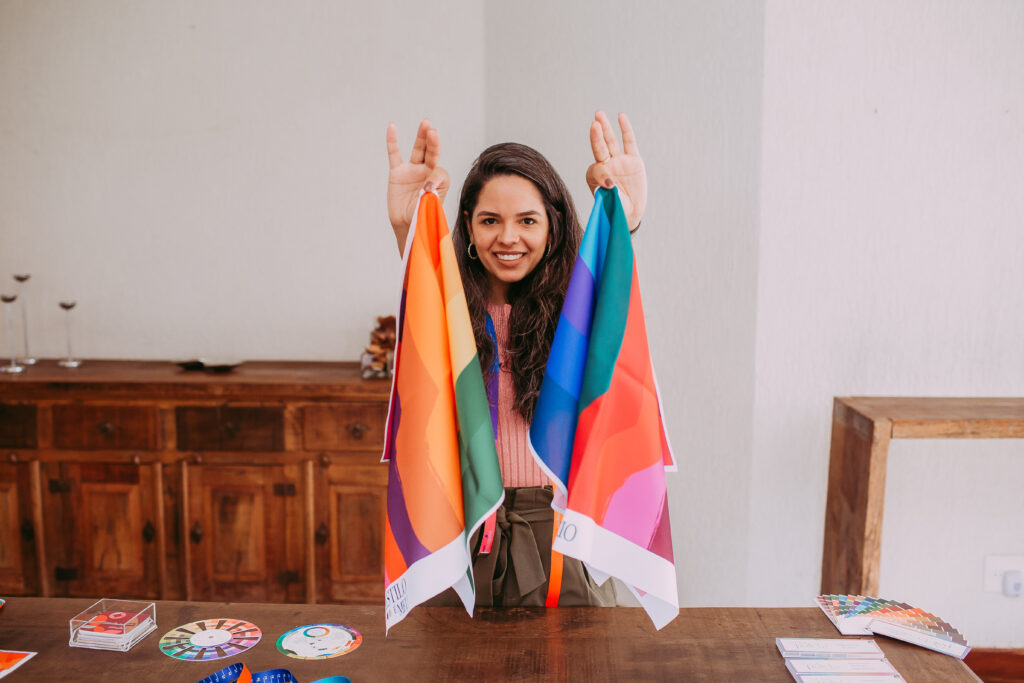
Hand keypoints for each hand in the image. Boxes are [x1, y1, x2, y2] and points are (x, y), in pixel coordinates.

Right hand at [386, 119, 449, 254]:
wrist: (408, 226)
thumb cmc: (423, 216)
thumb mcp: (431, 205)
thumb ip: (431, 193)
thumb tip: (428, 184)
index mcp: (440, 179)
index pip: (440, 171)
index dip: (435, 178)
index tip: (428, 189)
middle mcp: (427, 171)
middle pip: (432, 152)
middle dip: (433, 142)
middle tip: (434, 132)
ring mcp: (412, 170)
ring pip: (418, 149)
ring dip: (421, 136)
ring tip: (426, 123)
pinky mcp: (397, 172)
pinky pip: (394, 154)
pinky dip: (392, 141)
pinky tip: (392, 127)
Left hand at [585, 111, 646, 230]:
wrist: (628, 214)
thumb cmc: (614, 210)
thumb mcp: (610, 204)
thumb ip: (608, 193)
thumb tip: (609, 182)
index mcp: (595, 176)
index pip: (596, 169)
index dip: (602, 175)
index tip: (609, 185)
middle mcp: (606, 165)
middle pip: (599, 147)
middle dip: (596, 136)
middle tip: (594, 124)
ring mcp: (619, 161)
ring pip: (611, 141)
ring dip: (605, 128)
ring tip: (599, 114)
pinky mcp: (633, 160)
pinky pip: (629, 142)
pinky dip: (625, 129)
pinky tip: (621, 116)